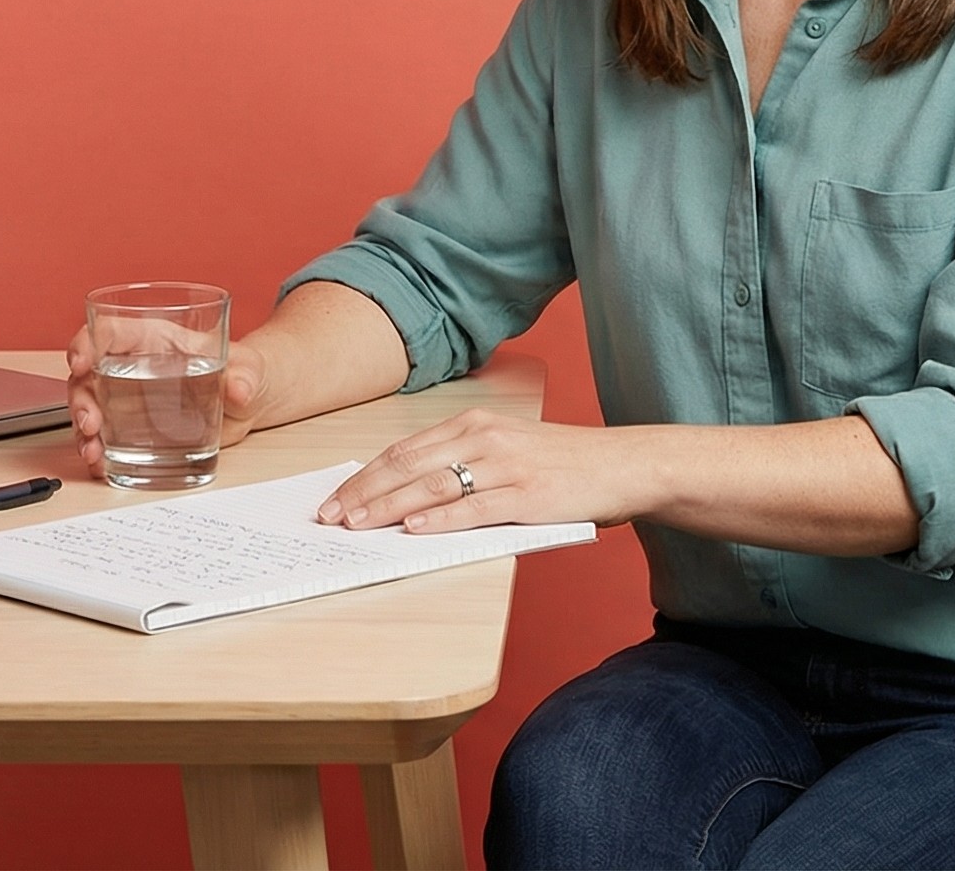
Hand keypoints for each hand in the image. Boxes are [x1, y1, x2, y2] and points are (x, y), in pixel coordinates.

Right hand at [64, 324, 271, 481]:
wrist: (251, 401)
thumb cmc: (244, 370)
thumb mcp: (249, 368)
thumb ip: (246, 375)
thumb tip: (240, 388)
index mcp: (154, 338)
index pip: (109, 330)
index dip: (86, 342)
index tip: (81, 362)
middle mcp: (133, 365)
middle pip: (89, 374)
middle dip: (81, 399)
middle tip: (91, 423)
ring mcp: (129, 397)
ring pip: (89, 407)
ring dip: (83, 430)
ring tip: (94, 452)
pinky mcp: (134, 426)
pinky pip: (104, 436)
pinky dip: (98, 450)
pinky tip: (101, 465)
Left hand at [315, 409, 644, 533]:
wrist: (623, 465)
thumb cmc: (563, 464)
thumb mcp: (506, 450)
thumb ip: (461, 464)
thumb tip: (405, 498)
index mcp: (474, 423)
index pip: (403, 451)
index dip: (363, 477)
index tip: (333, 499)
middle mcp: (484, 437)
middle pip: (407, 466)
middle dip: (362, 494)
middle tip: (331, 518)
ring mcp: (505, 465)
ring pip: (431, 486)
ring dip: (387, 508)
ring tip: (357, 526)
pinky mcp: (527, 495)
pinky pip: (472, 508)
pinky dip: (437, 520)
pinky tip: (412, 531)